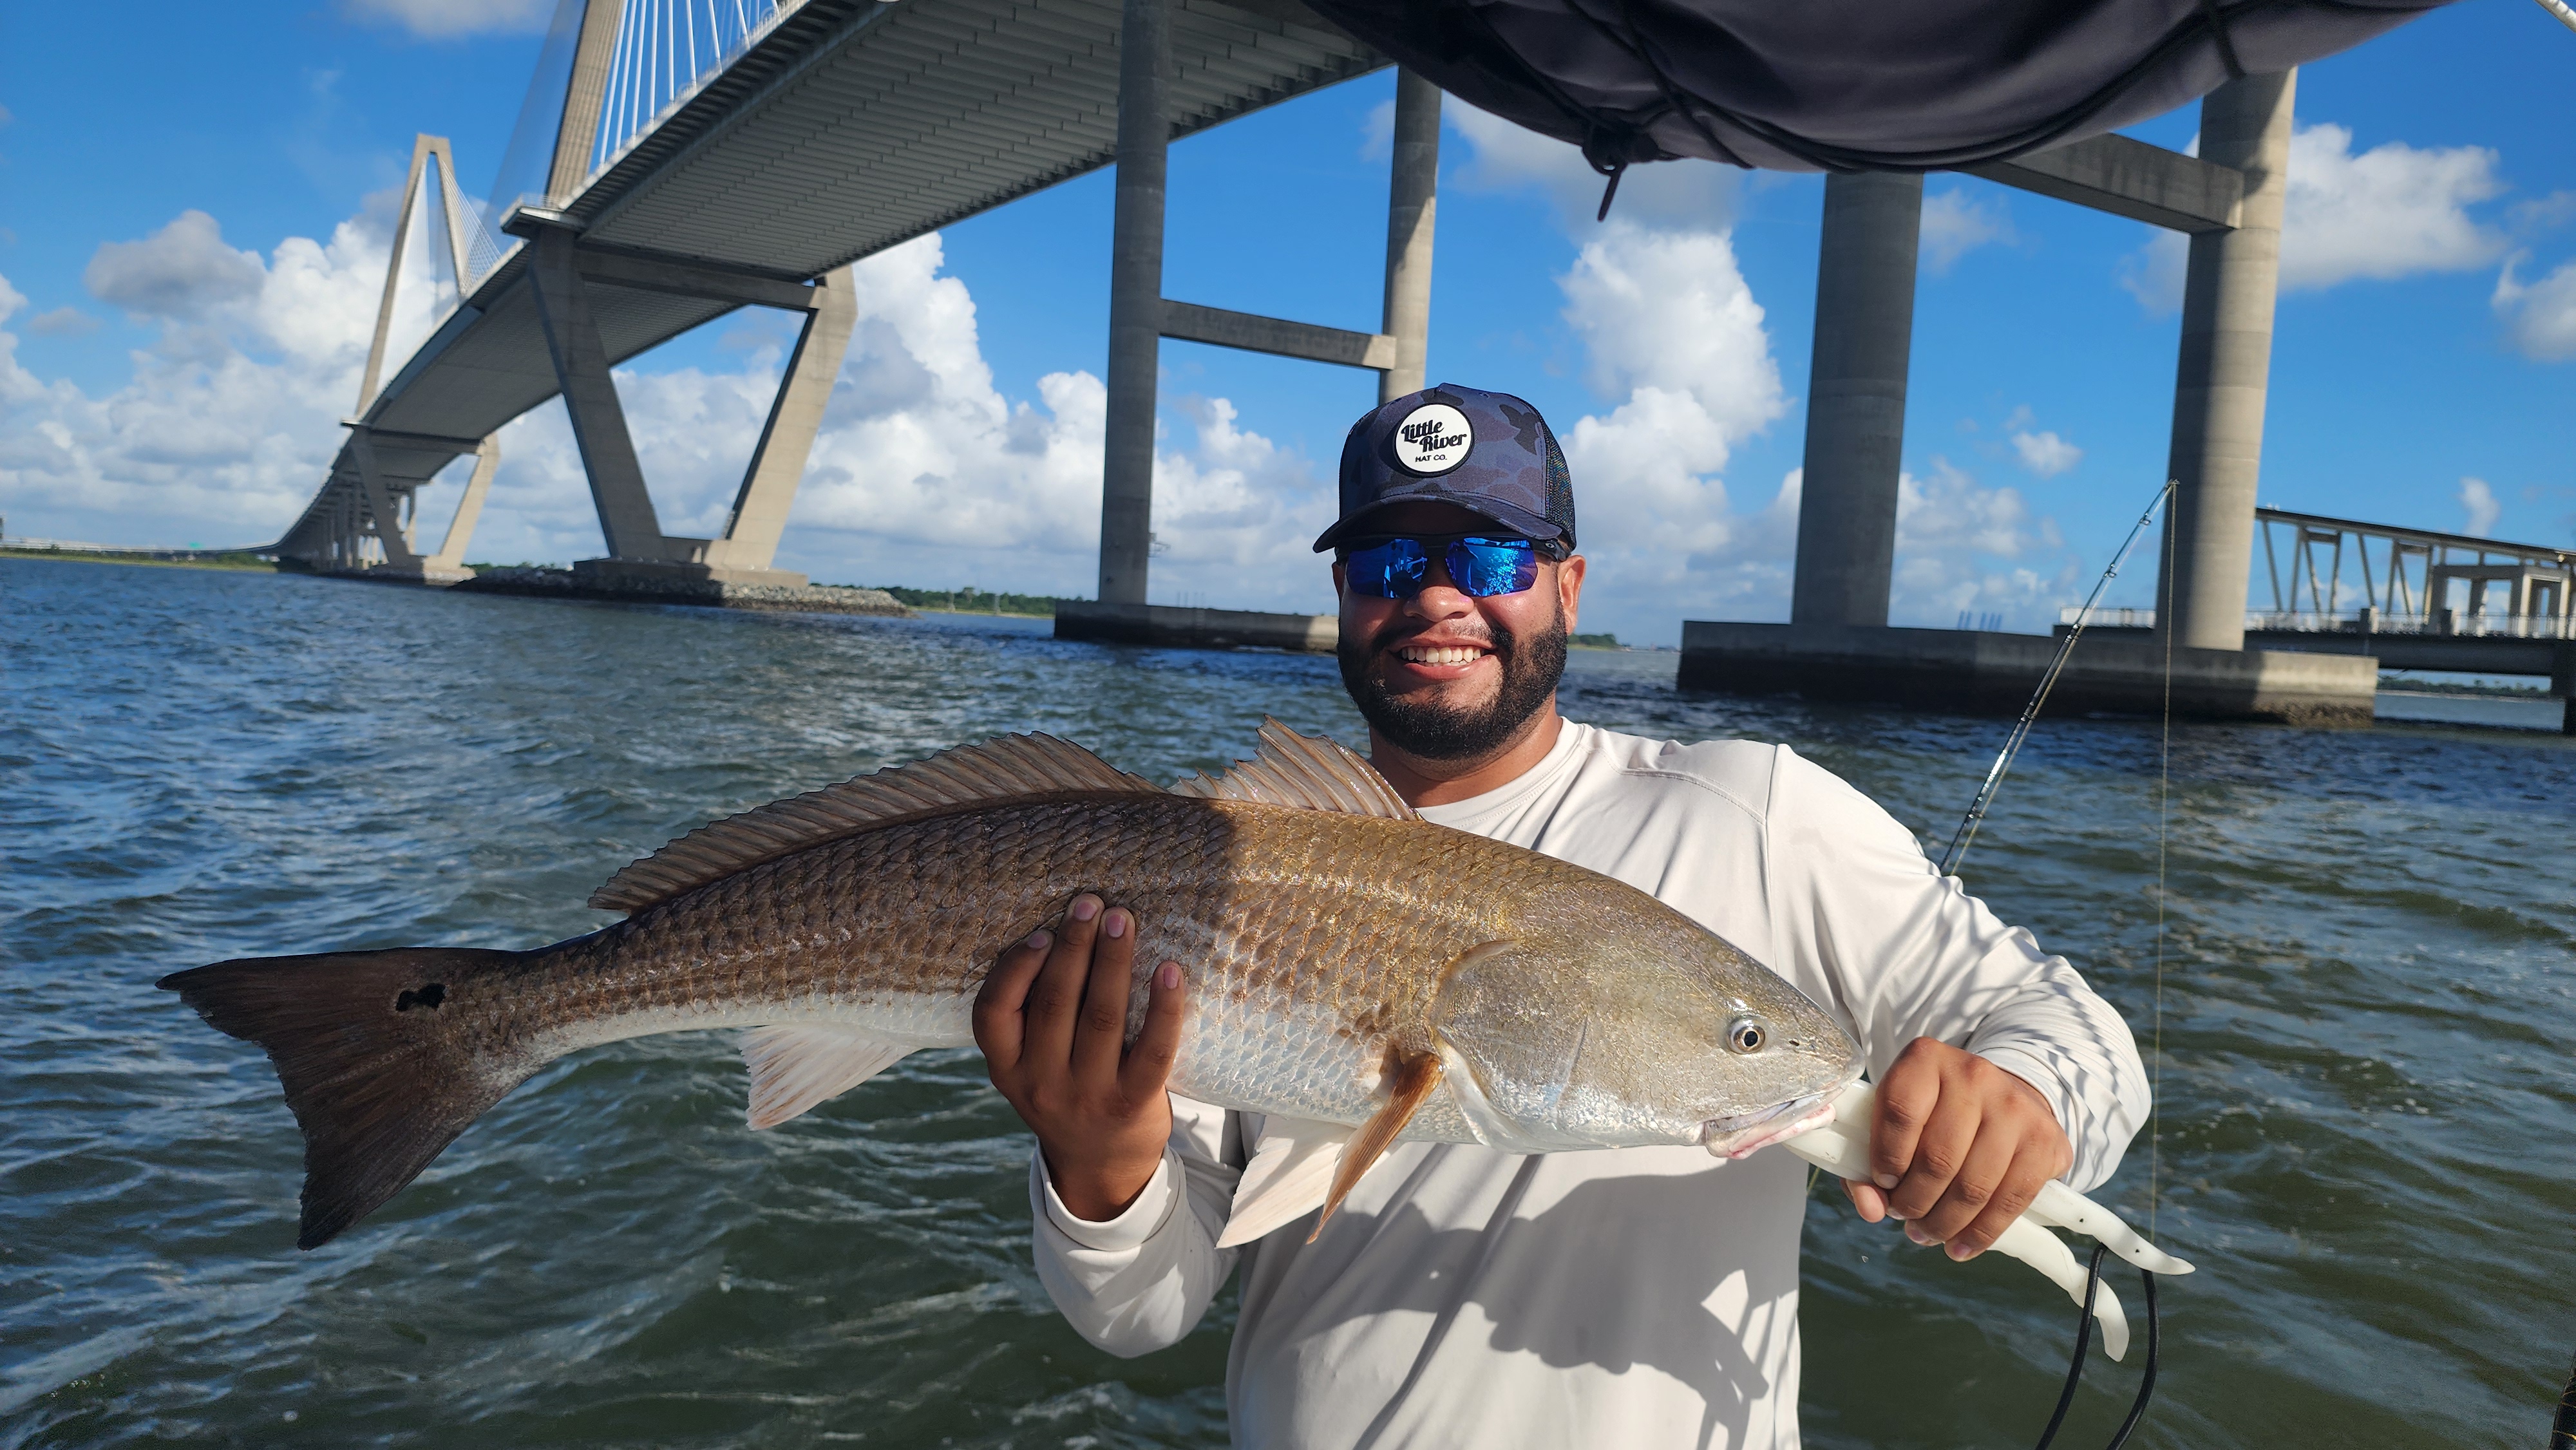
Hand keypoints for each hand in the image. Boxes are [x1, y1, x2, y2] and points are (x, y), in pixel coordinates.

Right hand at [971, 893, 1184, 1221]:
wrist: (1100, 1165)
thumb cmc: (1065, 1090)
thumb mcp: (1028, 1065)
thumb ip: (1031, 1016)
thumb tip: (1058, 932)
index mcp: (1006, 1067)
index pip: (993, 1013)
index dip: (1015, 969)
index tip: (1042, 931)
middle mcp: (1041, 1082)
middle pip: (1055, 1003)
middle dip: (1074, 947)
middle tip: (1091, 903)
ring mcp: (1087, 1095)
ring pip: (1102, 1017)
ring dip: (1113, 962)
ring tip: (1123, 920)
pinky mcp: (1132, 1104)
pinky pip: (1153, 1049)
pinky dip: (1163, 1007)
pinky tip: (1170, 971)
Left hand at [1842, 1037, 2071, 1260]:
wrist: (2003, 1096)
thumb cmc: (1935, 1115)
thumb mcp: (1894, 1123)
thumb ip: (1867, 1167)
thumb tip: (1871, 1211)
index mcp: (1925, 1060)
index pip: (1900, 1112)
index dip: (1886, 1158)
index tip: (1883, 1184)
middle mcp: (1974, 1075)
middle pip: (1938, 1157)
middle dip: (1914, 1202)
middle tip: (1904, 1217)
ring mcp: (2014, 1106)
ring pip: (1973, 1185)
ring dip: (1943, 1223)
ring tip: (1926, 1234)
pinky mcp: (2044, 1140)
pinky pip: (2010, 1200)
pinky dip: (1980, 1234)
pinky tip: (1959, 1247)